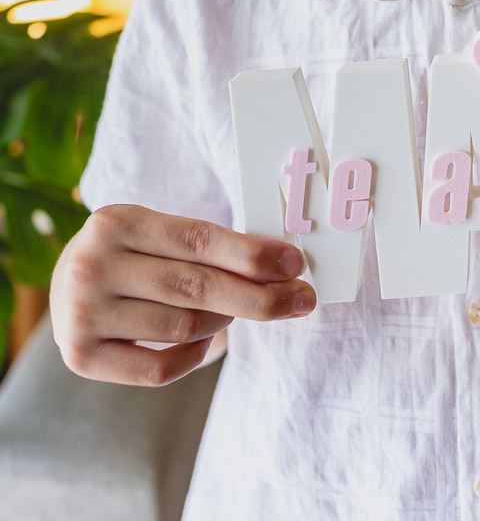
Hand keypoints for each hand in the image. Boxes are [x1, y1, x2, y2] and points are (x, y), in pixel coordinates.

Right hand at [50, 204, 315, 386]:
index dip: (252, 254)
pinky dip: (195, 356)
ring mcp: (81, 314)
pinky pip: (158, 369)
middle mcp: (92, 265)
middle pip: (196, 287)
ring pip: (183, 327)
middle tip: (301, 298)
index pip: (199, 239)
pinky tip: (207, 339)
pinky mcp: (80, 356)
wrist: (67, 288)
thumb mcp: (157, 233)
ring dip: (225, 321)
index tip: (295, 264)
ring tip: (237, 311)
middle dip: (259, 295)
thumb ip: (208, 246)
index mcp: (116, 221)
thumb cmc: (134, 257)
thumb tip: (281, 264)